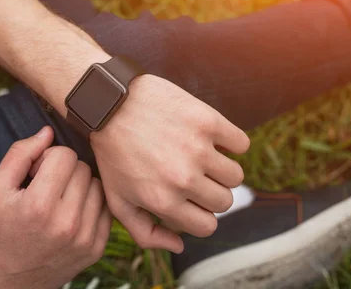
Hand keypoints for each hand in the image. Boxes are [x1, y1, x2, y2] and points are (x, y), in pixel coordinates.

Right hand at [0, 127, 111, 288]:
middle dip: (63, 170)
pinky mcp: (96, 248)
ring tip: (58, 199)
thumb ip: (20, 154)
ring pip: (97, 185)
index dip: (47, 157)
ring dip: (79, 185)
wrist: (6, 282)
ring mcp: (85, 238)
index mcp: (39, 205)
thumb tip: (47, 131)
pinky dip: (90, 204)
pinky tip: (71, 212)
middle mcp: (66, 223)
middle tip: (45, 185)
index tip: (35, 172)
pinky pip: (106, 208)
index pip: (64, 155)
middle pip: (82, 168)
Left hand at [91, 75, 249, 252]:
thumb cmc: (113, 153)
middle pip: (225, 202)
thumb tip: (178, 246)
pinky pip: (241, 143)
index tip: (188, 199)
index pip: (208, 226)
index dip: (199, 214)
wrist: (109, 103)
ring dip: (222, 170)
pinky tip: (210, 139)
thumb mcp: (117, 200)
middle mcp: (183, 179)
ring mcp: (198, 149)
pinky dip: (231, 143)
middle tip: (193, 176)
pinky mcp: (207, 121)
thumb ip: (145, 233)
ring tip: (201, 157)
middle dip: (210, 193)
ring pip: (235, 176)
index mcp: (163, 202)